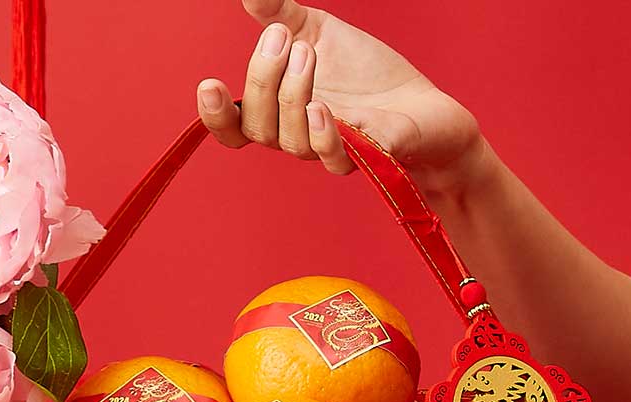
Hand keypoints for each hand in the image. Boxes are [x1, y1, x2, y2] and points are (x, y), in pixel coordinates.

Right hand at [197, 0, 483, 193]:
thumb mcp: (316, 30)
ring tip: (309, 53)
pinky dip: (324, 133)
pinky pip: (333, 157)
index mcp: (278, 113)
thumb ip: (277, 15)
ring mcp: (328, 151)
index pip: (233, 129)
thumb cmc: (365, 74)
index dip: (215, 116)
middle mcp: (295, 138)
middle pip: (257, 127)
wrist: (421, 103)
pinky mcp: (364, 158)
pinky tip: (323, 108)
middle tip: (284, 38)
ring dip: (293, 94)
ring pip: (290, 140)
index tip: (209, 84)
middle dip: (263, 79)